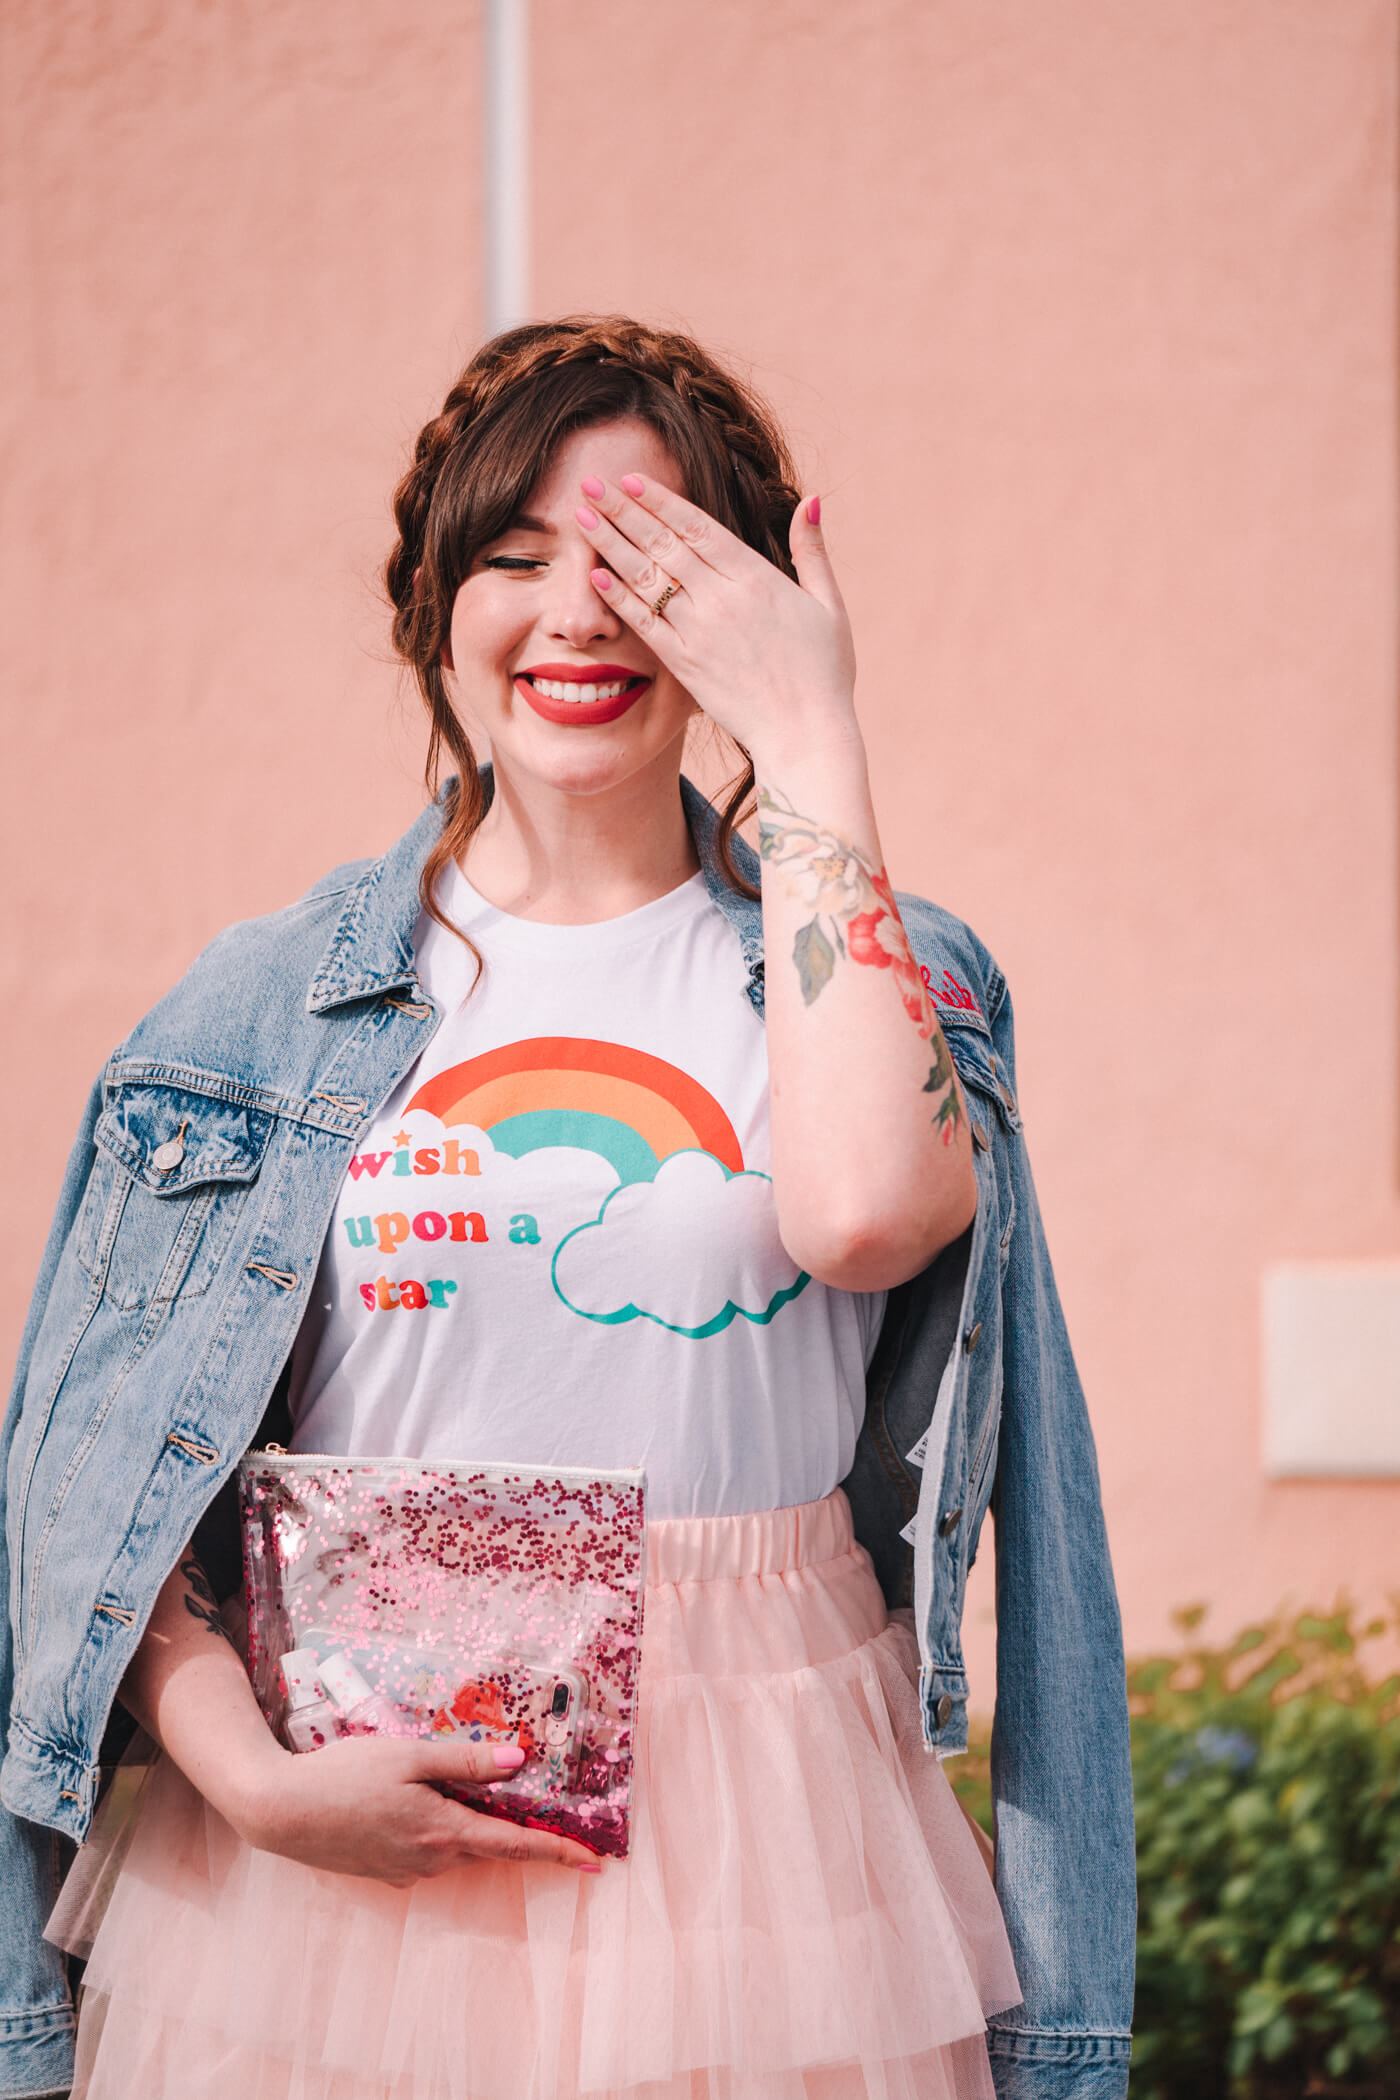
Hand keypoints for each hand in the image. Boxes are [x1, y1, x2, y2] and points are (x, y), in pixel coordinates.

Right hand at [235, 1735, 602, 1885]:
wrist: (280, 1812)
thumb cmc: (343, 1776)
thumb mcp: (408, 1756)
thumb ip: (465, 1761)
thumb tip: (520, 1762)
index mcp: (443, 1832)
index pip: (515, 1846)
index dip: (559, 1853)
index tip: (596, 1862)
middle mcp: (430, 1861)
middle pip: (489, 1846)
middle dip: (520, 1836)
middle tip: (553, 1823)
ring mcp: (405, 1871)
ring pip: (457, 1848)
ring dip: (473, 1827)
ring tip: (464, 1793)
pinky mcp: (384, 1872)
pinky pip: (428, 1852)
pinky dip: (440, 1831)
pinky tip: (415, 1803)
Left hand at [573, 472, 859, 770]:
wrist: (805, 734)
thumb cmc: (823, 673)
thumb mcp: (828, 605)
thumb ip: (813, 551)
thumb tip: (808, 500)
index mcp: (756, 577)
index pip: (696, 525)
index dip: (659, 499)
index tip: (630, 478)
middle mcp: (722, 598)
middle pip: (662, 543)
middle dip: (623, 510)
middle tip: (590, 483)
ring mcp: (700, 631)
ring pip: (646, 577)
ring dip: (611, 544)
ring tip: (582, 518)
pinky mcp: (685, 664)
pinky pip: (645, 623)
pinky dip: (619, 597)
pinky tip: (595, 574)